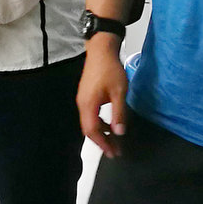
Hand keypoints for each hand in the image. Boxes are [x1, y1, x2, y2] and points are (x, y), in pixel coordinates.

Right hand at [78, 39, 129, 155]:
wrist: (101, 51)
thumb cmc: (110, 70)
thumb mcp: (119, 92)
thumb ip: (119, 113)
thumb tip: (119, 132)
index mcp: (88, 104)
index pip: (92, 131)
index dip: (103, 144)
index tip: (113, 153)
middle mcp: (82, 104)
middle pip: (88, 129)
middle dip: (101, 142)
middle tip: (114, 151)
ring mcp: (82, 100)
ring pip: (89, 123)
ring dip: (100, 133)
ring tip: (114, 141)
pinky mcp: (86, 96)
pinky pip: (90, 115)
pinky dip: (99, 124)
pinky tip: (109, 125)